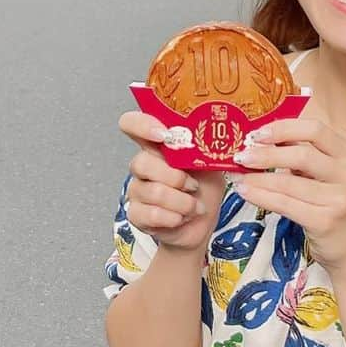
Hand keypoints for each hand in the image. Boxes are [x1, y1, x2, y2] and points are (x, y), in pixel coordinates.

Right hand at [119, 112, 225, 251]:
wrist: (202, 222)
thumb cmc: (204, 188)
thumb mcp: (212, 162)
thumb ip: (205, 146)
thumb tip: (212, 134)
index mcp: (158, 146)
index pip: (133, 124)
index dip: (142, 125)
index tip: (164, 135)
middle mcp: (143, 165)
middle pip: (141, 163)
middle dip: (175, 178)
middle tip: (193, 186)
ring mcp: (137, 189)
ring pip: (153, 192)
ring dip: (182, 202)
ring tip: (194, 206)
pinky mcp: (136, 214)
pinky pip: (151, 214)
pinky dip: (174, 218)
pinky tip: (182, 217)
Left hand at [231, 118, 345, 275]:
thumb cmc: (331, 206)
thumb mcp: (324, 176)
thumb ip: (301, 157)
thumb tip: (261, 140)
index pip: (315, 129)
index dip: (284, 128)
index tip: (257, 133)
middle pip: (302, 154)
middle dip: (266, 154)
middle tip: (241, 156)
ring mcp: (338, 199)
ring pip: (289, 182)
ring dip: (258, 177)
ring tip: (237, 176)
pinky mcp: (325, 221)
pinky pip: (285, 204)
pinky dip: (261, 196)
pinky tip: (246, 192)